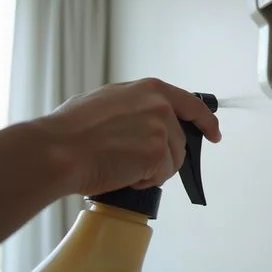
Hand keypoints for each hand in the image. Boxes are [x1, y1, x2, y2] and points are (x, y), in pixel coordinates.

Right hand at [39, 78, 220, 195]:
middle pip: (179, 141)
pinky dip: (143, 182)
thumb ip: (131, 105)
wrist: (58, 151)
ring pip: (172, 162)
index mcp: (149, 90)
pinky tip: (122, 174)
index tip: (213, 133)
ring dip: (151, 170)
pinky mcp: (158, 155)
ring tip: (120, 165)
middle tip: (132, 160)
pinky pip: (161, 177)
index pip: (190, 104)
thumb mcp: (104, 100)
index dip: (205, 121)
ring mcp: (162, 130)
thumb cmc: (69, 130)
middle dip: (161, 156)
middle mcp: (160, 106)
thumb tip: (136, 116)